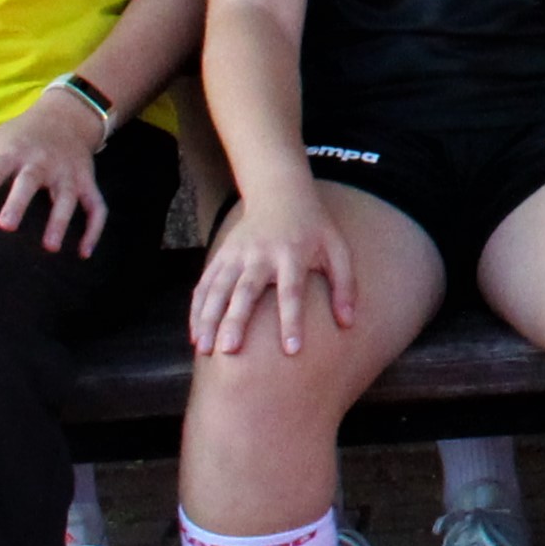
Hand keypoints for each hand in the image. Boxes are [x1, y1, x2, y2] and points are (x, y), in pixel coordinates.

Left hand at [0, 87, 113, 254]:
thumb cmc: (18, 137)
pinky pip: (96, 206)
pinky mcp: (87, 182)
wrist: (66, 116)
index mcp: (12, 151)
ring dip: (60, 221)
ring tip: (50, 247)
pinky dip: (94, 229)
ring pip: (67, 196)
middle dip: (19, 202)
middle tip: (6, 227)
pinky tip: (83, 253)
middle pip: (30, 181)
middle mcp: (41, 161)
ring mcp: (68, 172)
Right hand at [190, 189, 355, 356]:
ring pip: (218, 288)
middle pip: (246, 290)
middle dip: (236, 320)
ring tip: (206, 349)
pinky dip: (198, 310)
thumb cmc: (315, 229)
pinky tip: (196, 336)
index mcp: (293, 253)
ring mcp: (237, 254)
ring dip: (209, 319)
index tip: (291, 350)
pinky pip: (205, 285)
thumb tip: (348, 322)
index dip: (292, 320)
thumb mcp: (337, 249)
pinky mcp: (221, 255)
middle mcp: (261, 254)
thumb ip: (345, 285)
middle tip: (230, 351)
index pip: (292, 291)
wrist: (280, 194)